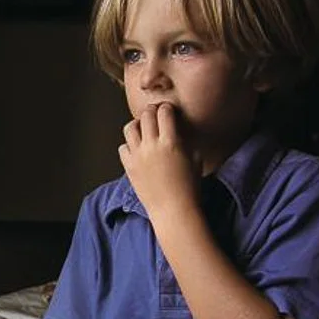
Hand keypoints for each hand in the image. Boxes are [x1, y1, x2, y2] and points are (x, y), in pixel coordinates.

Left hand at [119, 103, 197, 221]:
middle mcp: (152, 146)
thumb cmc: (190, 187)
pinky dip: (129, 145)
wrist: (174, 210)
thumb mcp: (195, 158)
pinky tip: (137, 149)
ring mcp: (138, 156)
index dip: (167, 108)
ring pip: (129, 128)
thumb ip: (186, 141)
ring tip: (143, 128)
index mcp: (171, 142)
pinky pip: (123, 147)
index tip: (169, 110)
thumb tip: (179, 130)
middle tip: (156, 114)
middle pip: (146, 115)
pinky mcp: (129, 167)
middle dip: (152, 111)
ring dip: (137, 124)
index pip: (164, 113)